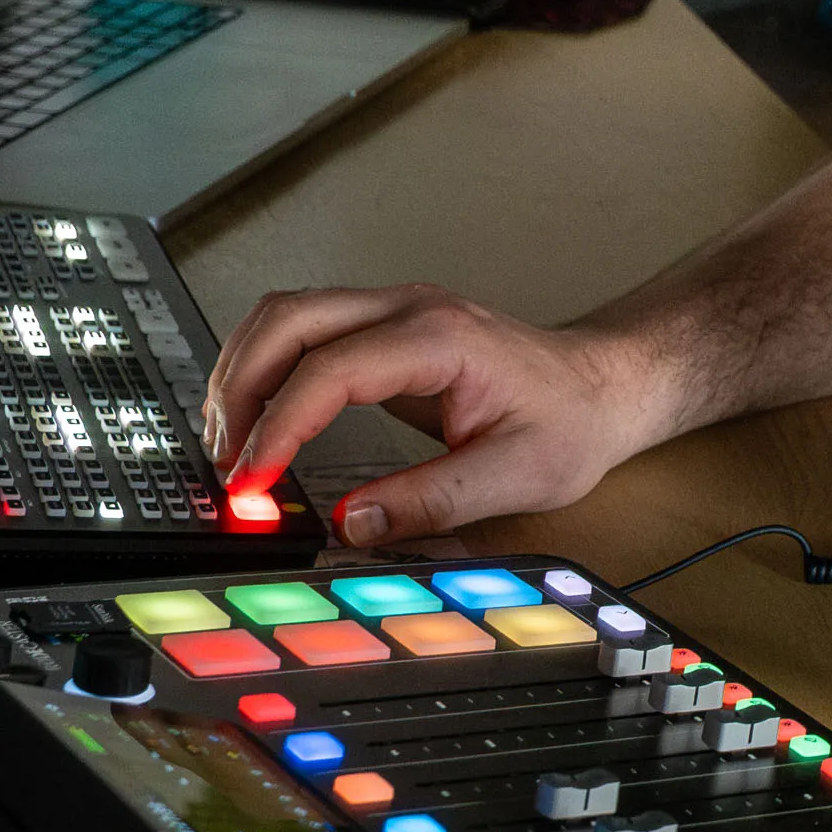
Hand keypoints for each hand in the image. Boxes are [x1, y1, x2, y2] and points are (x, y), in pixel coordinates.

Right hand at [204, 283, 665, 547]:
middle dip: (240, 390)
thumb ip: (432, 498)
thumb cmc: (571, 422)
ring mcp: (393, 310)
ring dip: (243, 375)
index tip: (251, 483)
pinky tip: (256, 419)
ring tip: (229, 447)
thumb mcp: (517, 475)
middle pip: (287, 320)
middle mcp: (407, 308)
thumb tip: (350, 523)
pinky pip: (302, 331)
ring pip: (284, 316)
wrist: (604, 385)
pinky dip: (265, 370)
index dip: (279, 427)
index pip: (330, 369)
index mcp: (439, 338)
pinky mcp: (384, 328)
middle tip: (226, 466)